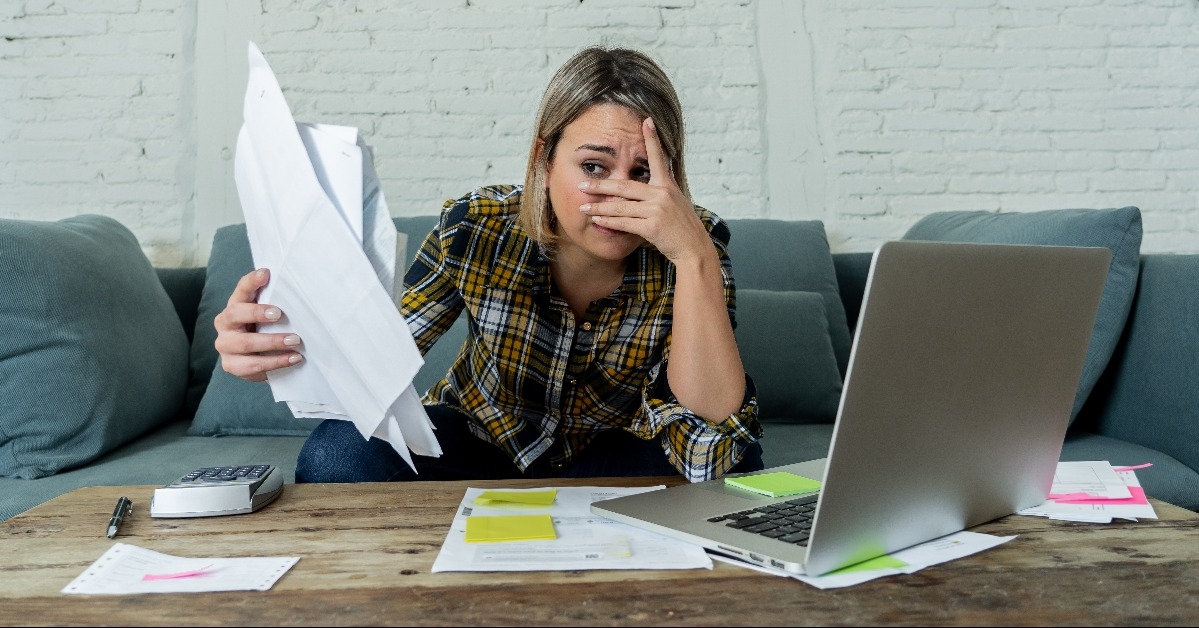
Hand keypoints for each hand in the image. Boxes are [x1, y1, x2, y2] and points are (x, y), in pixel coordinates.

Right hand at [213, 268, 302, 381]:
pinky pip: (252, 366)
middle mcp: (224, 323)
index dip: (251, 281)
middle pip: (235, 314)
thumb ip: (275, 302)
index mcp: (234, 305)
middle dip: (257, 313)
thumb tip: (296, 286)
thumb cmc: (265, 330)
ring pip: (245, 343)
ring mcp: (225, 345)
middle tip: (279, 314)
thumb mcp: (269, 315)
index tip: (266, 274)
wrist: (257, 359)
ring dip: (272, 342)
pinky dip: (275, 362)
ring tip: (295, 341)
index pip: (241, 290)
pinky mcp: (231, 365)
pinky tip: (292, 358)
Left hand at [579, 118, 712, 264]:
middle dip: (601, 186)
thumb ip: (660, 191)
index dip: (652, 139)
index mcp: (667, 184)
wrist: (694, 248)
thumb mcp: (675, 202)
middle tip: (583, 184)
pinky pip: (624, 223)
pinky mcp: (652, 226)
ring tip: (583, 207)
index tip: (646, 120)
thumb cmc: (682, 227)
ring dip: (599, 207)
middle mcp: (662, 193)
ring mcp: (657, 210)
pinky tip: (597, 220)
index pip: (658, 157)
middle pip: (624, 186)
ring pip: (621, 206)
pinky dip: (609, 222)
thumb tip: (644, 182)